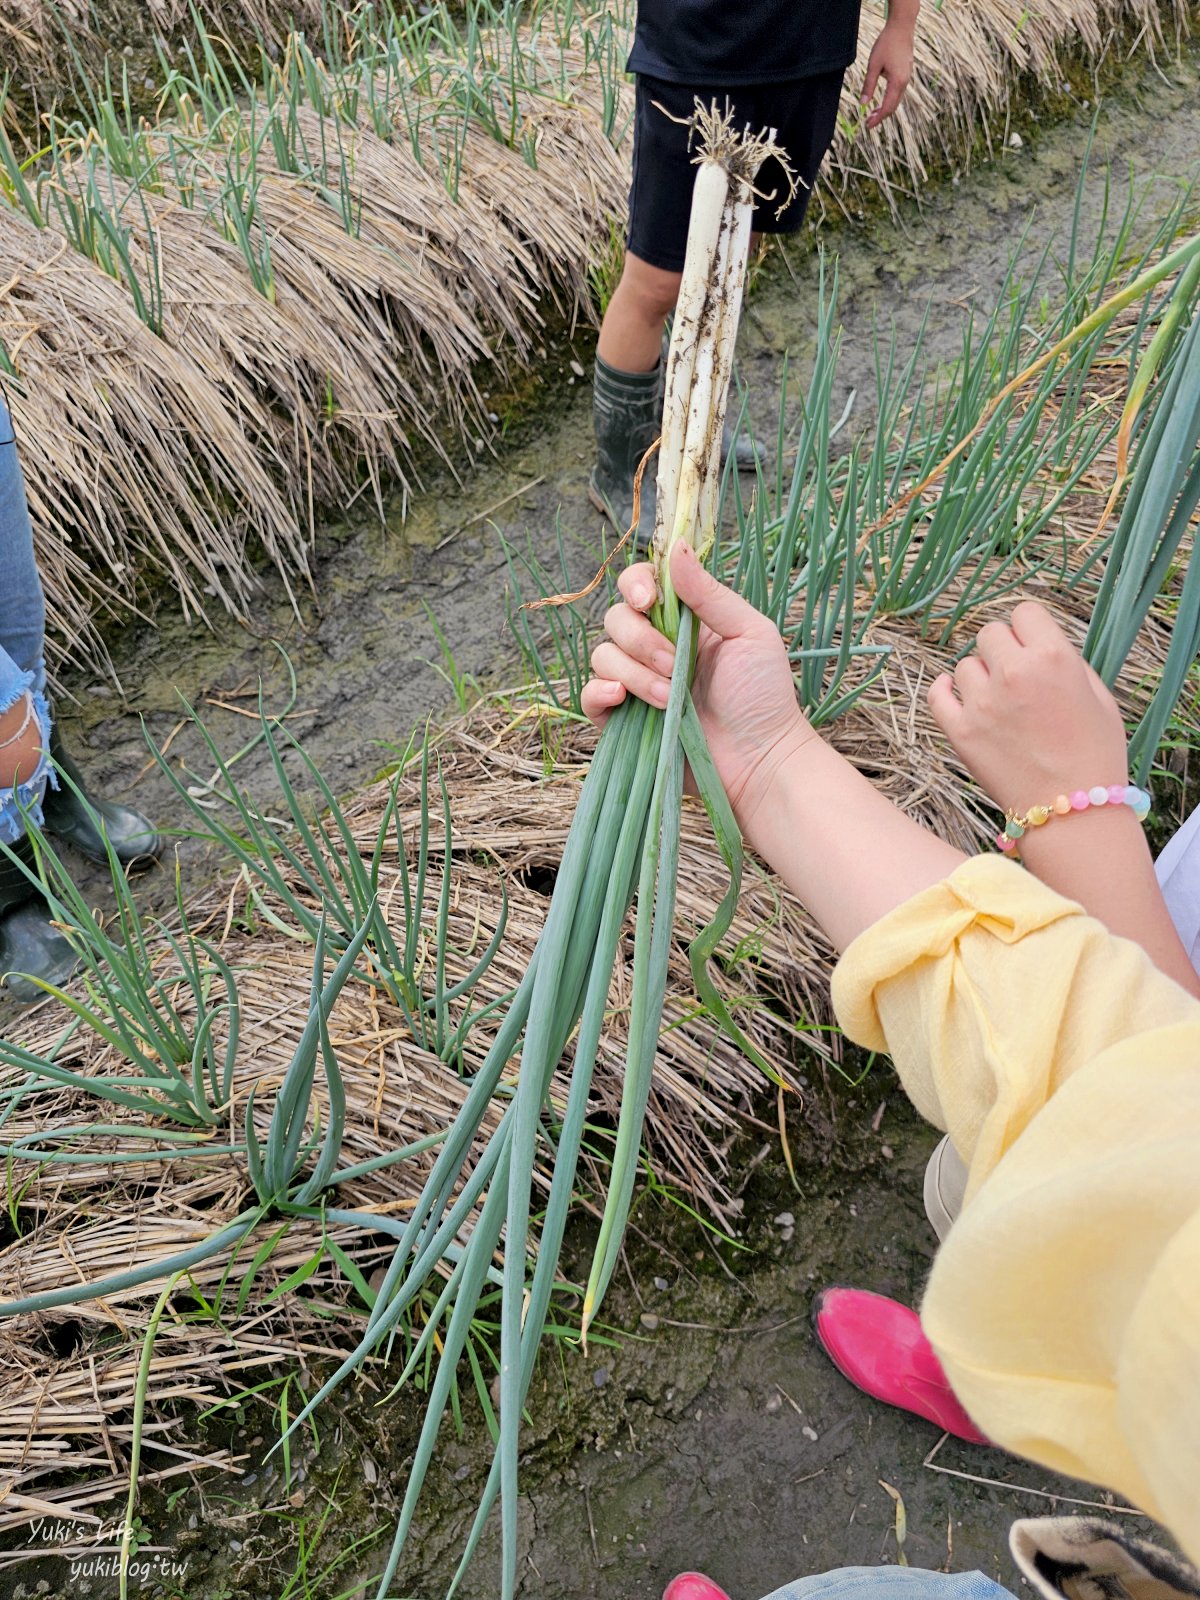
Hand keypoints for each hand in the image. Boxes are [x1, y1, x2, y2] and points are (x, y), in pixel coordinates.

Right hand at [582, 543, 814, 829]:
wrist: (760, 758)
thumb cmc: (763, 695)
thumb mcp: (748, 632)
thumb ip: (708, 592)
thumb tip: (676, 547)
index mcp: (682, 621)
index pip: (640, 586)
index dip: (635, 586)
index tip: (648, 600)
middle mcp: (654, 647)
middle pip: (615, 619)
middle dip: (642, 640)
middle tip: (676, 666)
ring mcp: (636, 683)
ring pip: (602, 656)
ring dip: (634, 674)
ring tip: (668, 697)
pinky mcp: (622, 720)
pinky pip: (589, 696)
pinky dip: (599, 693)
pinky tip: (622, 699)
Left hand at [861, 19, 914, 128]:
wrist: (901, 28)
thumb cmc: (886, 44)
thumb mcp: (873, 65)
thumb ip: (868, 85)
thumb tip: (863, 104)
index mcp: (897, 82)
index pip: (887, 108)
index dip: (878, 119)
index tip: (868, 125)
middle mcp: (905, 82)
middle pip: (893, 106)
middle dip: (881, 116)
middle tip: (868, 122)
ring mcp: (907, 77)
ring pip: (896, 100)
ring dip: (885, 108)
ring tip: (872, 113)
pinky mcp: (906, 73)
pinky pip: (898, 92)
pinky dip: (890, 99)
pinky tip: (881, 100)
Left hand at [928, 602, 1128, 813]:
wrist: (1073, 814)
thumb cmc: (1094, 756)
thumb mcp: (1100, 698)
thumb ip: (1068, 663)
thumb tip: (1040, 646)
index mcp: (1054, 658)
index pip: (1024, 613)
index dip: (1029, 629)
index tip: (1031, 646)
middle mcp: (1014, 673)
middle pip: (990, 634)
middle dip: (1002, 650)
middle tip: (1015, 677)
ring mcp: (982, 703)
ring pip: (965, 665)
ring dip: (980, 677)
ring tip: (999, 703)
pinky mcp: (960, 731)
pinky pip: (936, 694)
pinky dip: (943, 690)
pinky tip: (952, 691)